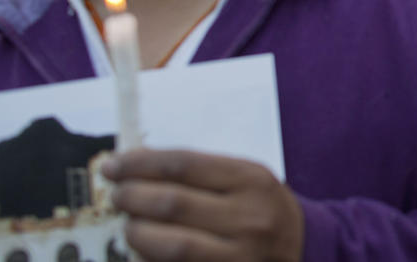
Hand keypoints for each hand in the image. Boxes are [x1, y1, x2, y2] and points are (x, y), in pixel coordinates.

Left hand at [102, 149, 303, 261]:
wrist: (303, 247)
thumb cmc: (263, 208)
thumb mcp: (245, 178)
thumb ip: (198, 172)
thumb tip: (135, 166)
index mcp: (251, 179)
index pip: (183, 165)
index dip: (139, 164)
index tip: (113, 166)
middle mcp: (250, 217)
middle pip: (173, 204)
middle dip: (132, 198)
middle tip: (118, 196)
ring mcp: (241, 255)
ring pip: (172, 246)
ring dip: (138, 234)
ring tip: (131, 226)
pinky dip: (152, 260)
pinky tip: (146, 251)